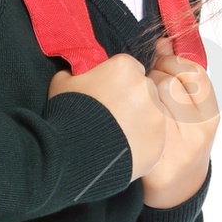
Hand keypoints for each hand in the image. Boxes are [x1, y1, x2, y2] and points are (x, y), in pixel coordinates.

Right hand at [48, 52, 165, 178]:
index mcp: (124, 67)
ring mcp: (156, 115)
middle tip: (111, 117)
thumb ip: (77, 71)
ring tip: (116, 135)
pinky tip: (123, 148)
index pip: (128, 68)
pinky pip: (153, 139)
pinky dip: (141, 143)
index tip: (106, 95)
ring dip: (138, 121)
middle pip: (143, 90)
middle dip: (131, 100)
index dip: (116, 82)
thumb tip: (79, 72)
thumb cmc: (66, 114)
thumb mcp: (62, 81)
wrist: (73, 155)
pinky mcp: (159, 141)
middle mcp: (146, 87)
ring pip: (151, 114)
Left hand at [139, 39, 218, 207]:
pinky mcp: (155, 164)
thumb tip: (163, 41)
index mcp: (210, 115)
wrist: (177, 188)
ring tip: (135, 104)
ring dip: (136, 97)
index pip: (191, 73)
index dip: (171, 62)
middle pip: (167, 84)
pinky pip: (134, 126)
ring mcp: (177, 149)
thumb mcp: (193, 109)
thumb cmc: (182, 139)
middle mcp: (198, 132)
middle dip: (151, 80)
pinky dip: (126, 118)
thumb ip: (182, 76)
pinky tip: (125, 121)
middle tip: (145, 89)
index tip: (160, 64)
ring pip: (149, 102)